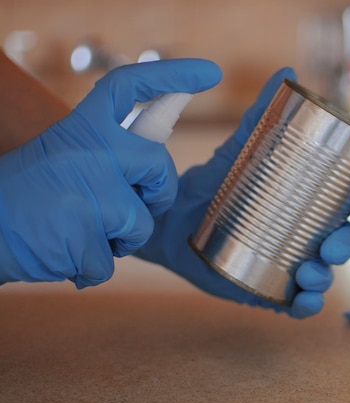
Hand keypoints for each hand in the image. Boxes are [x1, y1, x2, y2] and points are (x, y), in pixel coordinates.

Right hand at [0, 59, 221, 287]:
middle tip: (137, 206)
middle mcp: (87, 151)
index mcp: (80, 129)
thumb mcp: (62, 156)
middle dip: (158, 193)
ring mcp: (85, 191)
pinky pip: (111, 263)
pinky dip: (90, 269)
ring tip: (79, 233)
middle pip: (159, 164)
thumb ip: (106, 155)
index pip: (130, 87)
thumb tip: (155, 163)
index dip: (172, 76)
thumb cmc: (26, 198)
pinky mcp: (81, 234)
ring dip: (120, 240)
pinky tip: (62, 257)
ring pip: (140, 223)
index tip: (209, 73)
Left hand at [134, 68, 349, 318]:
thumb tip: (286, 73)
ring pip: (323, 272)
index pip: (349, 203)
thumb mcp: (240, 149)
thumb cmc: (214, 182)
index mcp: (308, 200)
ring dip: (325, 276)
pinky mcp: (268, 286)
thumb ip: (261, 114)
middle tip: (331, 244)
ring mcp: (288, 261)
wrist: (173, 217)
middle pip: (342, 240)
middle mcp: (304, 231)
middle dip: (346, 244)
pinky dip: (305, 305)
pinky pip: (296, 302)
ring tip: (308, 272)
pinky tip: (301, 301)